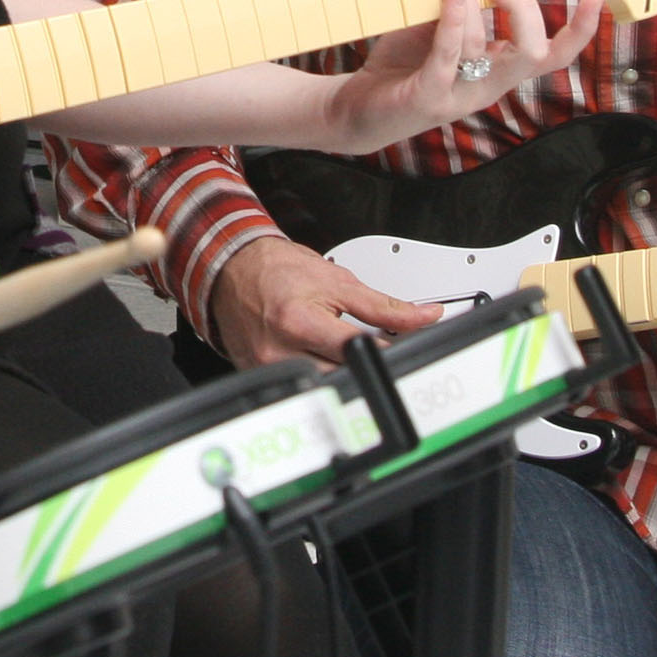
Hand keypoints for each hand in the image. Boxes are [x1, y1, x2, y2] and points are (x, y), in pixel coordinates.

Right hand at [210, 235, 440, 366]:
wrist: (234, 270)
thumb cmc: (277, 271)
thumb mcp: (337, 281)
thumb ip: (384, 305)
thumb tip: (423, 317)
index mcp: (299, 322)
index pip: (358, 350)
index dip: (384, 350)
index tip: (398, 347)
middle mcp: (279, 351)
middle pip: (341, 375)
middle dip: (362, 364)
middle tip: (366, 346)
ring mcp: (267, 369)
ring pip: (323, 387)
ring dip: (340, 373)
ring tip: (337, 348)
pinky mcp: (260, 377)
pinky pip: (300, 387)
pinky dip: (316, 375)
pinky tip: (314, 356)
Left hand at [321, 0, 603, 155]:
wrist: (356, 108)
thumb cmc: (401, 65)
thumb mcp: (436, 29)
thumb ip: (460, 5)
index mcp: (498, 70)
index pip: (552, 56)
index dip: (580, 32)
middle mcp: (487, 87)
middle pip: (535, 54)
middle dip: (526, 11)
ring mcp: (460, 96)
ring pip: (484, 46)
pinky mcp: (429, 97)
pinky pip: (449, 51)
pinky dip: (454, 14)